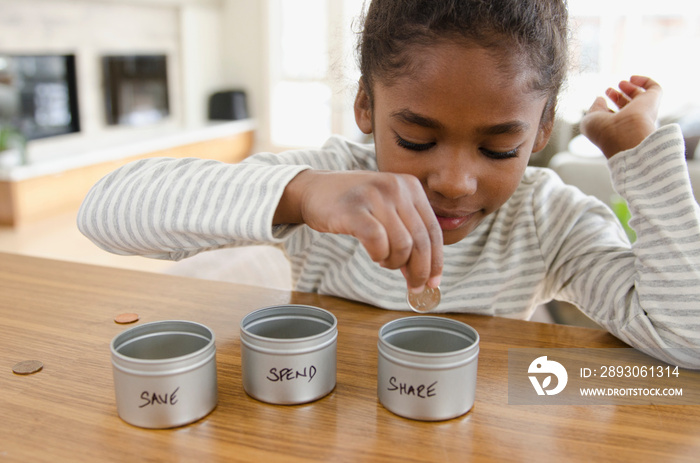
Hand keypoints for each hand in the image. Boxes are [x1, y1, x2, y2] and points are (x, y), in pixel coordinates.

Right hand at [275, 170, 442, 291]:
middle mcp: (397, 187)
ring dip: (395, 262)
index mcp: (411, 186)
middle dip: (420, 270)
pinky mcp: (354, 209)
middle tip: (414, 287)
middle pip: (421, 240)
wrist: (314, 189)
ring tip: (383, 260)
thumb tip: (422, 273)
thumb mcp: (387, 208)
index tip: (433, 282)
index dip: (436, 260)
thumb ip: (406, 233)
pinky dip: (379, 255)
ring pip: (402, 244)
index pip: (433, 230)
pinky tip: (374, 255)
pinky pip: (377, 241)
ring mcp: (375, 196)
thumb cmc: (353, 205)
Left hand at [579, 75, 661, 158]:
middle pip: (627, 107)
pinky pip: (654, 88)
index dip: (606, 107)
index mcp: (617, 129)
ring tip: (621, 83)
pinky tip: (632, 78)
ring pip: (641, 98)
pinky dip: (644, 81)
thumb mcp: (590, 119)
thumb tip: (600, 99)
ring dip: (630, 88)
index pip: (614, 117)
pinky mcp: (653, 100)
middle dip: (617, 96)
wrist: (624, 134)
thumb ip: (594, 108)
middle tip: (608, 90)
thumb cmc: (604, 131)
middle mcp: (632, 121)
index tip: (601, 98)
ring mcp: (644, 111)